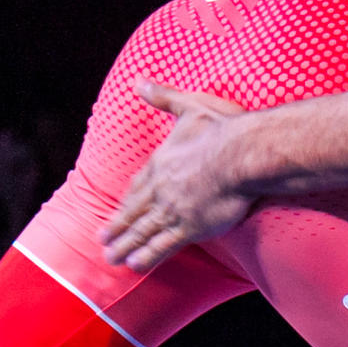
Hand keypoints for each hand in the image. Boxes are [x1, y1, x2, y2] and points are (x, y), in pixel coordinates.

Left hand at [101, 81, 253, 271]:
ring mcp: (174, 209)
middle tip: (103, 241)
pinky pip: (164, 245)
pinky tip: (136, 265)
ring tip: (112, 258)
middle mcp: (162, 188)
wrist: (244, 154)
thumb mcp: (190, 105)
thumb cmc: (223, 128)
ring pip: (143, 231)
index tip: (119, 209)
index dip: (128, 199)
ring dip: (126, 246)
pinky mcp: (191, 226)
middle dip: (118, 227)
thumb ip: (164, 97)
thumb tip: (140, 81)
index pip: (140, 185)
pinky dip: (148, 255)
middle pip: (135, 211)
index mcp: (162, 162)